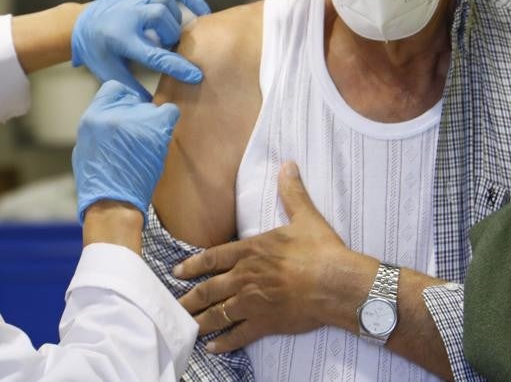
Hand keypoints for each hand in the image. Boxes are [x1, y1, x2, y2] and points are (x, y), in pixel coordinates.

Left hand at [71, 0, 211, 99]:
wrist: (84, 23)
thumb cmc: (100, 52)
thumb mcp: (109, 72)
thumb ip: (131, 88)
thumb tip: (153, 108)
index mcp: (120, 38)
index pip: (153, 54)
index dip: (176, 66)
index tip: (196, 76)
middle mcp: (130, 15)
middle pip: (161, 17)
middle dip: (170, 35)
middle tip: (167, 47)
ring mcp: (139, 0)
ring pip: (166, 1)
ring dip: (174, 19)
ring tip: (168, 35)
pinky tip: (202, 12)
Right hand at [72, 80, 180, 221]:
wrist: (112, 204)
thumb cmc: (99, 183)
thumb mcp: (85, 147)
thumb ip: (98, 125)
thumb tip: (114, 114)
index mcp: (90, 117)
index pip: (113, 89)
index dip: (123, 100)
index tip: (127, 115)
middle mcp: (110, 114)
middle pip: (134, 98)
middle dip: (138, 115)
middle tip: (138, 138)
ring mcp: (133, 120)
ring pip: (151, 108)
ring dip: (151, 124)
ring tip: (146, 147)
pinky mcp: (153, 129)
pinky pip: (169, 111)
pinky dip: (168, 122)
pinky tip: (161, 138)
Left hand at [174, 163, 366, 352]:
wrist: (337, 283)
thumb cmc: (321, 250)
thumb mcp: (305, 217)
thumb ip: (292, 192)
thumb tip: (288, 165)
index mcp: (252, 251)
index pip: (213, 258)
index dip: (193, 265)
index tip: (177, 272)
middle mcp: (246, 276)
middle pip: (208, 290)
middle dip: (189, 299)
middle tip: (173, 305)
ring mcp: (253, 302)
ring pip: (218, 314)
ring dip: (200, 321)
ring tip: (187, 328)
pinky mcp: (266, 322)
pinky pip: (239, 335)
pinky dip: (224, 342)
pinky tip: (214, 346)